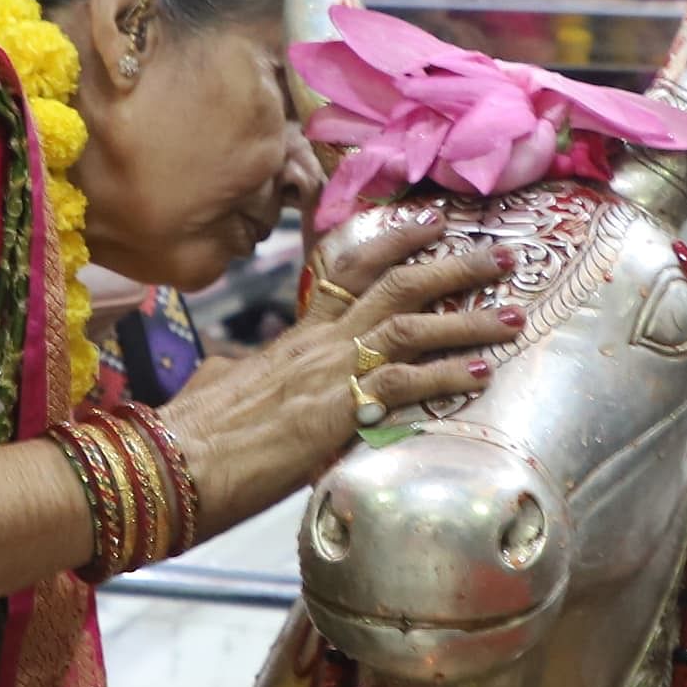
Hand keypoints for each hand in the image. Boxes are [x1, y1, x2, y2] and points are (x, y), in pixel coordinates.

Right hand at [159, 211, 512, 525]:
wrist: (174, 464)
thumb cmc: (190, 434)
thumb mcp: (217, 388)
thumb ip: (236, 373)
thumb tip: (230, 371)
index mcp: (295, 338)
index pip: (352, 272)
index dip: (396, 242)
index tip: (433, 222)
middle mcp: (319, 344)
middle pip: (396, 286)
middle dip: (454, 266)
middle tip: (501, 256)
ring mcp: (330, 373)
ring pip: (411, 327)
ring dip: (467, 319)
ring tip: (511, 314)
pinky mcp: (338, 410)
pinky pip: (405, 383)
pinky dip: (446, 375)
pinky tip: (480, 372)